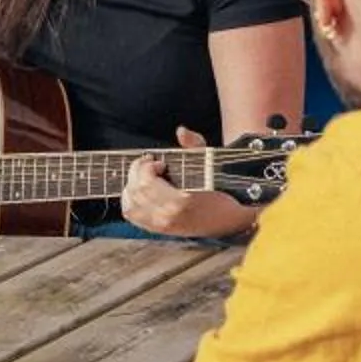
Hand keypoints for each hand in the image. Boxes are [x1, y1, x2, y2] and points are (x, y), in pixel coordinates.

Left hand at [119, 127, 241, 237]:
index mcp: (179, 201)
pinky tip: (139, 191)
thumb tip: (181, 131)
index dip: (146, 167)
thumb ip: (194, 144)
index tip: (158, 161)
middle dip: (137, 172)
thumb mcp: (211, 162)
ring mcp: (162, 226)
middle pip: (135, 192)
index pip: (146, 183)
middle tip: (149, 164)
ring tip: (143, 176)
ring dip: (132, 186)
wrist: (230, 218)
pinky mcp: (160, 231)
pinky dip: (130, 202)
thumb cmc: (220, 189)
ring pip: (130, 206)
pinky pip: (133, 217)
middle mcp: (167, 217)